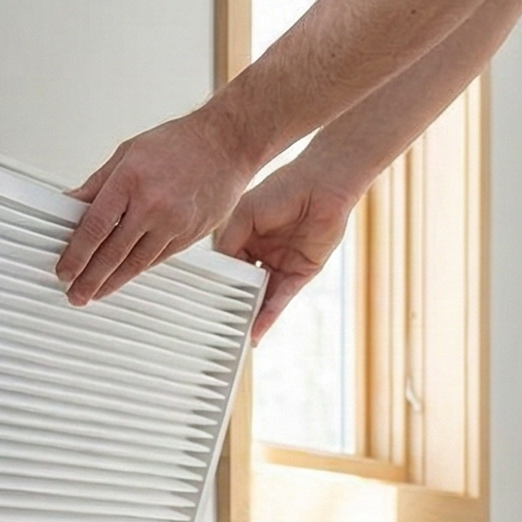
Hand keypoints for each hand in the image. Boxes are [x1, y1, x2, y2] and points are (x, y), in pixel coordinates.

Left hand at [56, 111, 261, 306]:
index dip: (76, 255)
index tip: (64, 269)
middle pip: (113, 253)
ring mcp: (174, 223)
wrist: (227, 143)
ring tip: (95, 294)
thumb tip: (71, 204)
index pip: (94, 228)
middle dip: (90, 279)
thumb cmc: (180, 143)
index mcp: (130, 181)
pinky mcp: (190, 236)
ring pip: (136, 263)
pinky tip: (124, 278)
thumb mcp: (128, 152)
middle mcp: (152, 205)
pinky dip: (137, 271)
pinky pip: (157, 260)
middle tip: (75, 294)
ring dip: (112, 283)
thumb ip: (97, 184)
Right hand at [215, 159, 363, 342]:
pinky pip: (281, 299)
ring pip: (261, 296)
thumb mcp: (244, 215)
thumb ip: (228, 243)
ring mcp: (281, 264)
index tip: (199, 300)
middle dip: (231, 304)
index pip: (226, 265)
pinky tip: (256, 330)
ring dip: (249, 315)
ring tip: (233, 335)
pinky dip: (269, 315)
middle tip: (213, 324)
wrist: (322, 186)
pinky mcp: (301, 273)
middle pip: (243, 285)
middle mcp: (263, 253)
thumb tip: (217, 273)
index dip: (215, 282)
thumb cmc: (283, 189)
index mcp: (245, 237)